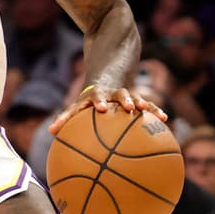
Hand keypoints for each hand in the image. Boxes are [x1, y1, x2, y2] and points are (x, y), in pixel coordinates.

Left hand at [48, 84, 166, 134]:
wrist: (104, 81)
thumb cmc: (86, 103)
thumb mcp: (75, 108)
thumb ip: (64, 119)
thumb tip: (50, 132)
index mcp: (92, 97)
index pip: (94, 99)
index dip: (97, 102)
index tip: (101, 108)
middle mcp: (109, 94)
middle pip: (117, 94)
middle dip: (122, 100)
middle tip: (127, 107)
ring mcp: (123, 95)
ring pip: (133, 96)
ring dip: (139, 102)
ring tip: (146, 109)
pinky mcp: (135, 99)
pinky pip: (147, 105)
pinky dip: (154, 110)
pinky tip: (165, 119)